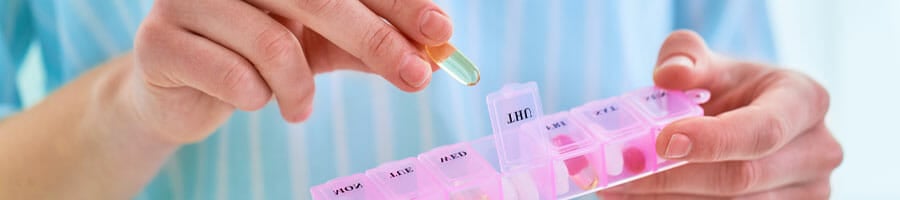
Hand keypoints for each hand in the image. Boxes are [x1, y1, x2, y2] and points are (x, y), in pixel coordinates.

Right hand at [132, 0, 448, 143]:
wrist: (179, 90)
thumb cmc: (255, 55)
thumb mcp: (321, 46)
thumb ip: (368, 45)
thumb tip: (429, 56)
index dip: (397, 4)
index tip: (440, 33)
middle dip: (376, 41)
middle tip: (416, 76)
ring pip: (276, 47)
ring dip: (299, 90)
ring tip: (299, 108)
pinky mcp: (159, 41)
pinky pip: (234, 78)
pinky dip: (256, 99)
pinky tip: (251, 100)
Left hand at [598, 30, 842, 198]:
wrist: (743, 118)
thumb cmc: (726, 88)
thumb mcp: (706, 62)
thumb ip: (685, 57)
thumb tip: (670, 75)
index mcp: (804, 100)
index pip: (763, 130)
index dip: (713, 141)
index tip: (663, 142)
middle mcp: (816, 150)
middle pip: (742, 177)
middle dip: (674, 177)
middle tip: (624, 170)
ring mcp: (808, 191)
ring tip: (623, 187)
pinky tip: (643, 198)